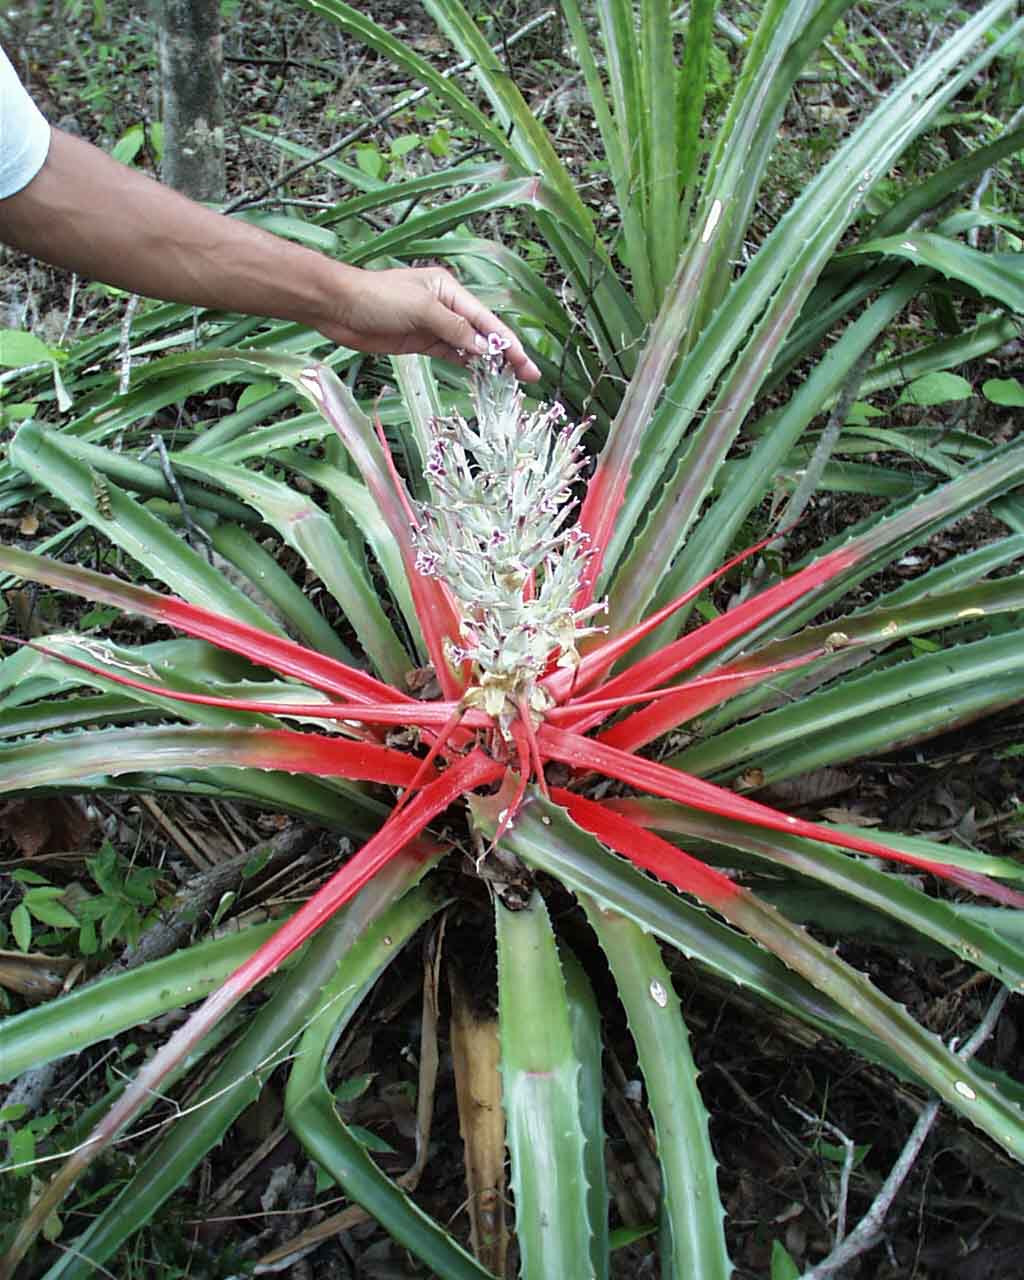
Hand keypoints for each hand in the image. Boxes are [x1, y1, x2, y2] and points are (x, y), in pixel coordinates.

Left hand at [319, 264, 540, 381]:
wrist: (339, 308)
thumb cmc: (378, 298)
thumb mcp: (421, 310)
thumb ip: (455, 329)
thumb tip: (483, 349)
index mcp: (449, 290)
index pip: (486, 320)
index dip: (508, 342)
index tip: (525, 363)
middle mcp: (445, 307)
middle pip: (482, 334)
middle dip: (505, 354)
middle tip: (527, 377)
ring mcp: (433, 326)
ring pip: (468, 346)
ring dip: (488, 363)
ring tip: (509, 382)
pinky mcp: (420, 342)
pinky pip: (450, 354)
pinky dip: (465, 365)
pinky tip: (479, 376)